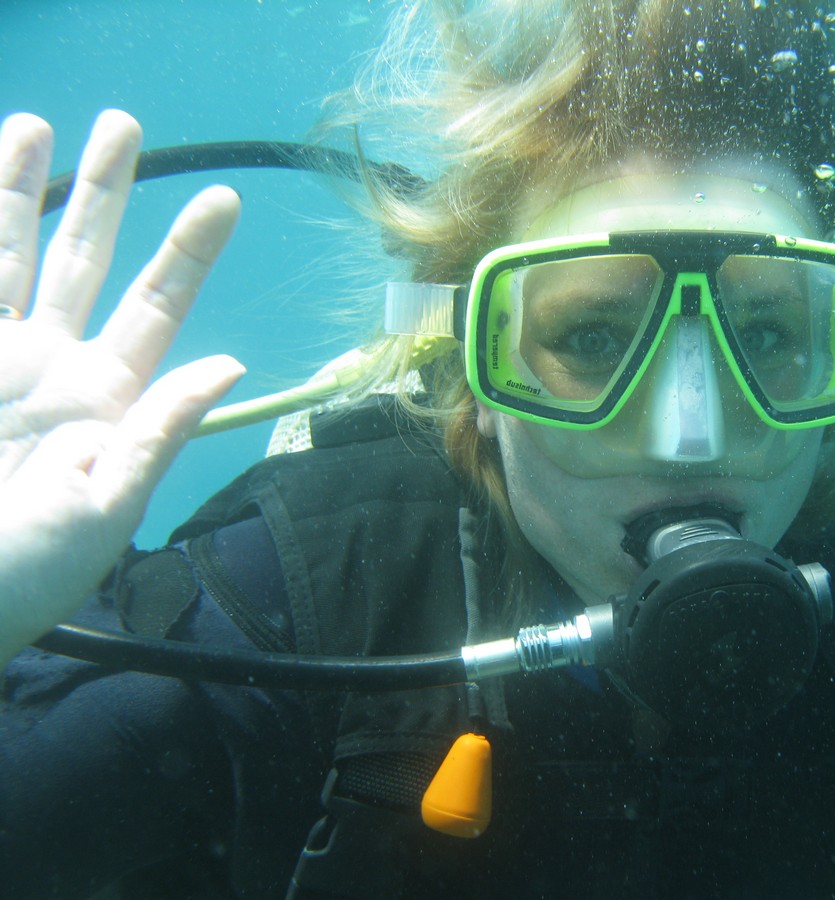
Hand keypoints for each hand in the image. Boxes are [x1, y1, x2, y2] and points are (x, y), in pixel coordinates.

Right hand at [0, 110, 243, 664]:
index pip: (156, 305)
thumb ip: (159, 430)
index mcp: (107, 397)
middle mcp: (52, 364)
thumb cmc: (28, 574)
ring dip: (22, 189)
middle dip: (102, 191)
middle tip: (122, 122)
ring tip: (37, 124)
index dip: (187, 252)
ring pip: (9, 252)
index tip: (223, 199)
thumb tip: (228, 364)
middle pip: (81, 256)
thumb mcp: (107, 506)